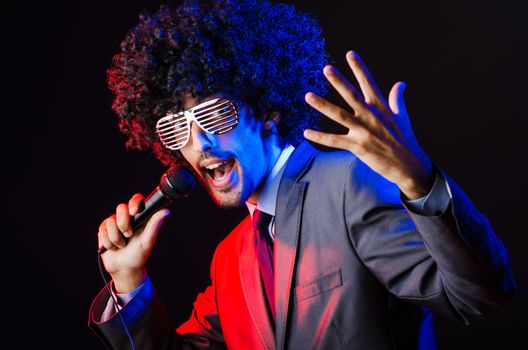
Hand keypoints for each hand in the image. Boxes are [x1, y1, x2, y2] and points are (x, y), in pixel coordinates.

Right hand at [97, 193, 169, 292]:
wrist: (124, 268)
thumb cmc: (139, 254)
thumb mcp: (148, 240)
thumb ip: (154, 225)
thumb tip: (166, 211)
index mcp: (140, 216)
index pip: (136, 200)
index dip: (134, 203)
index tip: (134, 212)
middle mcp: (126, 217)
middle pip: (121, 208)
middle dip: (123, 224)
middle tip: (128, 235)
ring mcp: (114, 223)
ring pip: (110, 222)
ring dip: (116, 238)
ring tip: (122, 245)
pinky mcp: (104, 230)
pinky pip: (103, 231)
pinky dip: (108, 242)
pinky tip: (113, 247)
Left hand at [304, 51, 433, 199]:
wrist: (408, 165)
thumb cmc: (405, 139)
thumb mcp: (402, 116)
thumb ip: (397, 98)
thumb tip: (401, 83)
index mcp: (381, 107)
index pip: (368, 82)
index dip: (359, 68)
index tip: (350, 54)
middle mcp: (371, 116)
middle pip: (351, 95)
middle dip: (338, 81)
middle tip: (326, 68)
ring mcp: (363, 131)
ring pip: (339, 115)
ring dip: (323, 105)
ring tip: (308, 96)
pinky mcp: (357, 146)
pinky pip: (334, 140)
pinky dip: (320, 137)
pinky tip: (306, 133)